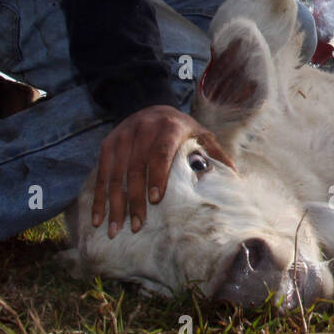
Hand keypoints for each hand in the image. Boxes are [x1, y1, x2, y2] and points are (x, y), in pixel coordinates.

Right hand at [91, 105, 235, 235]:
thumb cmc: (180, 127)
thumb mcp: (200, 133)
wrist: (151, 104)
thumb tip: (234, 174)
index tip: (155, 200)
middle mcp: (142, 129)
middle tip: (136, 226)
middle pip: (135, 168)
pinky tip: (99, 216)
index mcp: (168, 127)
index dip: (157, 175)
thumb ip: (214, 153)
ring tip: (114, 229)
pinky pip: (101, 173)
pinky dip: (99, 196)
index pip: (160, 152)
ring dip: (114, 204)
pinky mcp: (108, 144)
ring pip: (115, 174)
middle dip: (134, 200)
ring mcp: (122, 136)